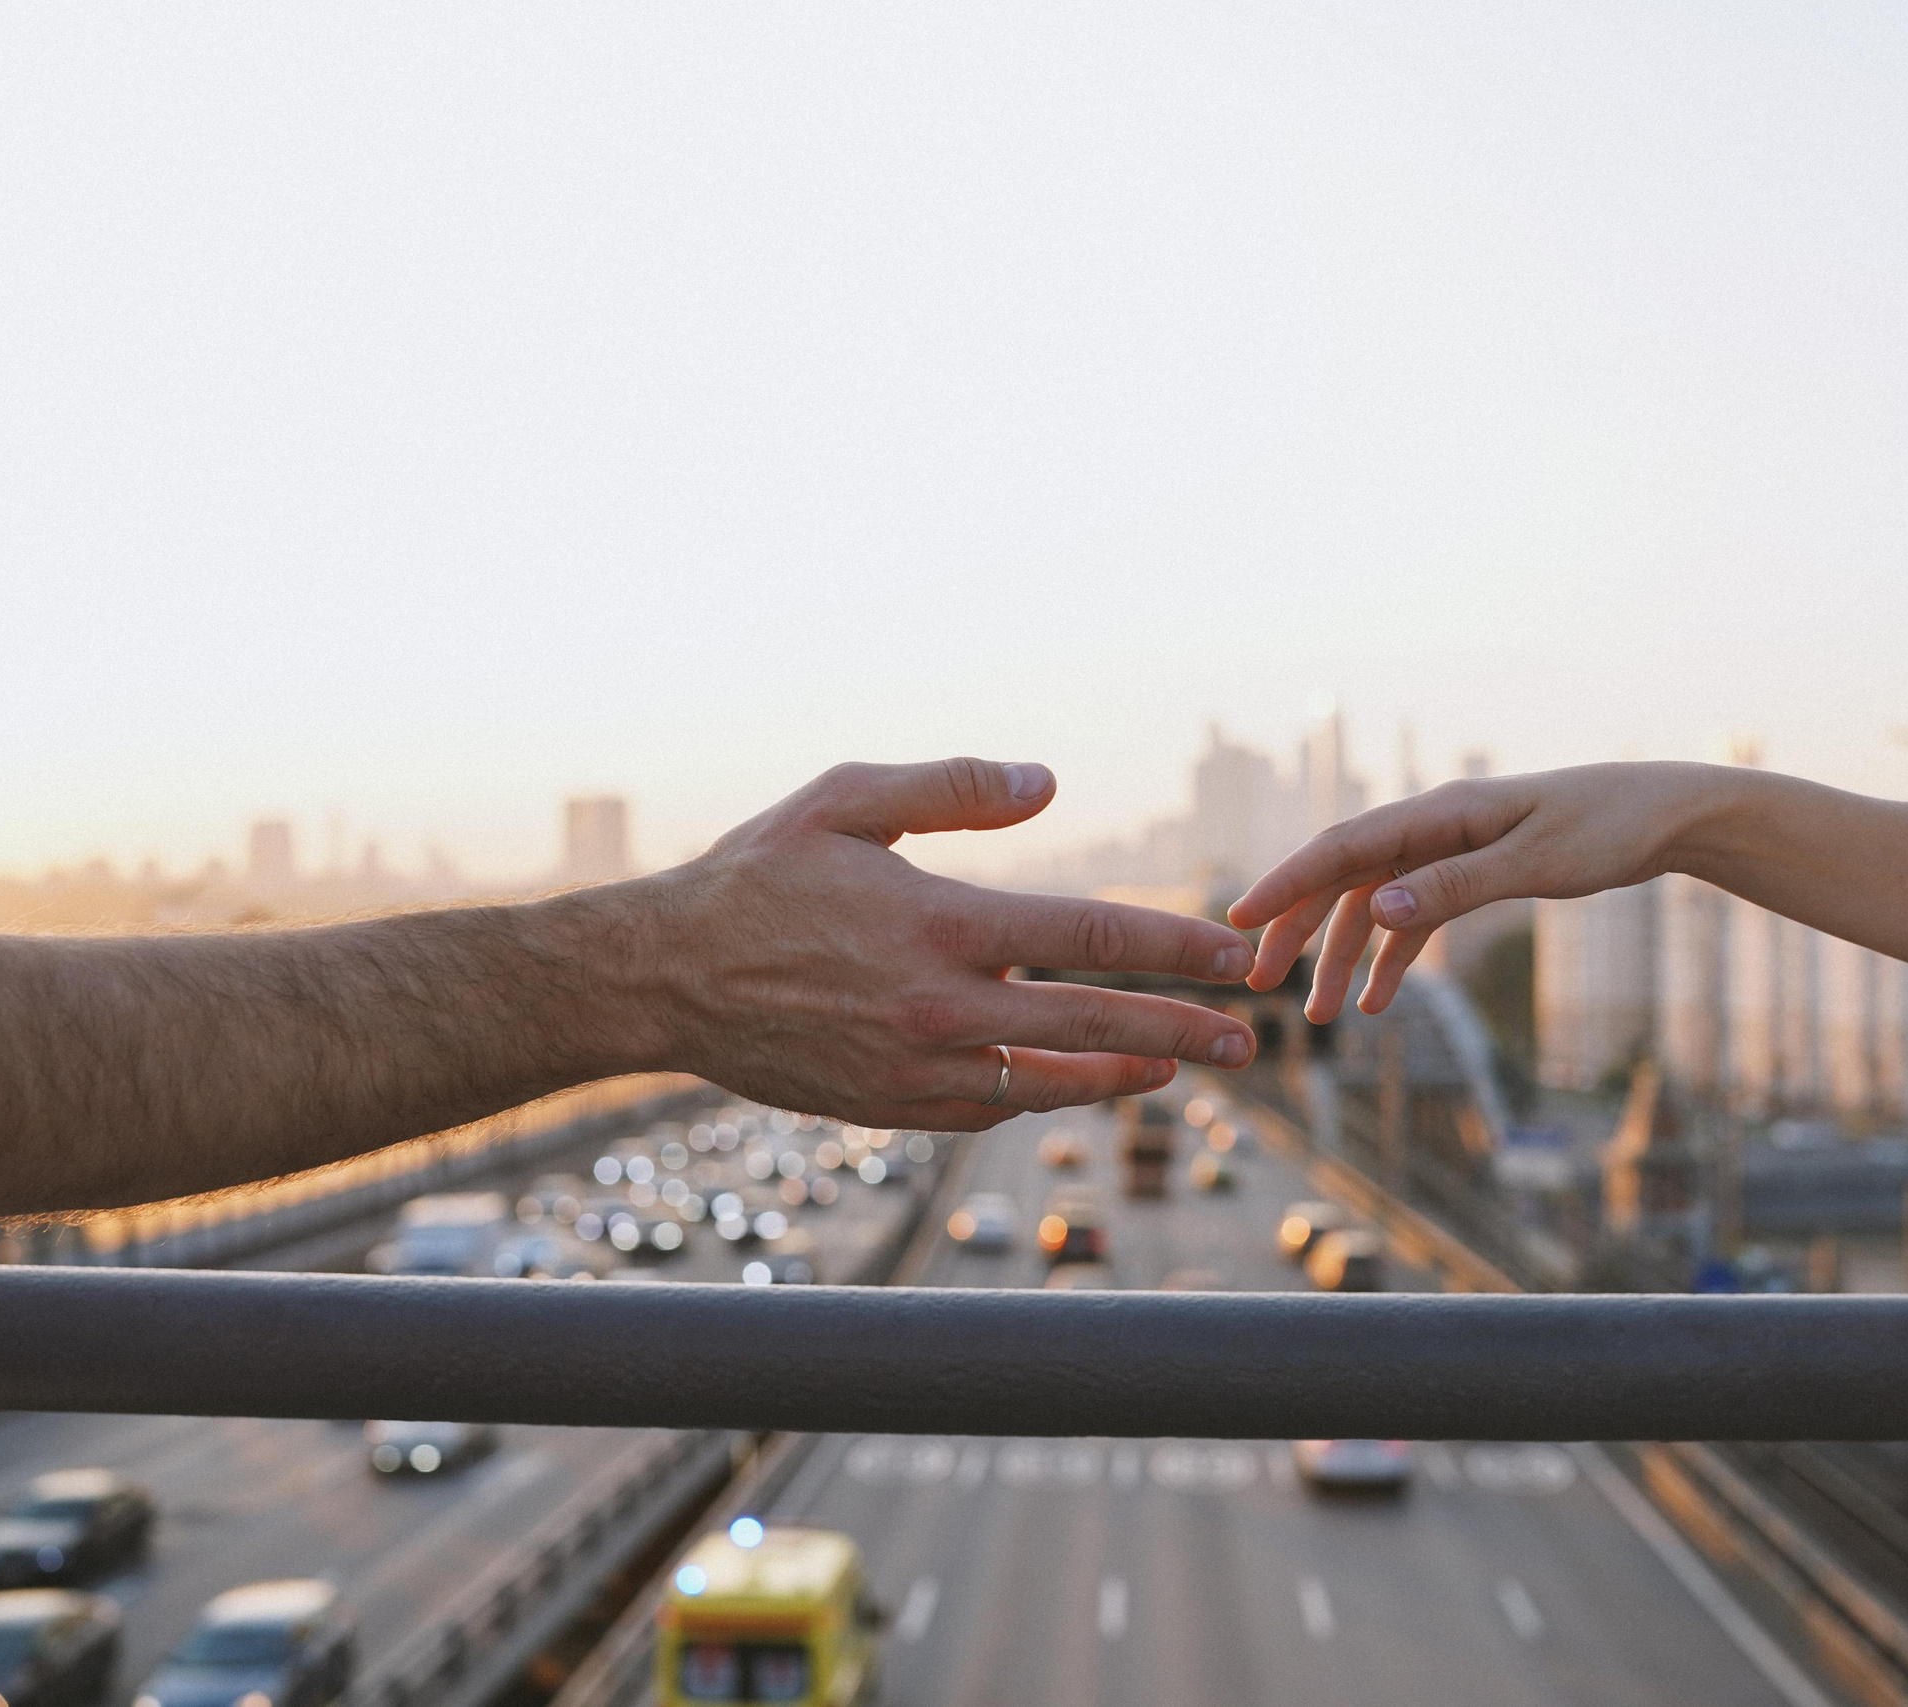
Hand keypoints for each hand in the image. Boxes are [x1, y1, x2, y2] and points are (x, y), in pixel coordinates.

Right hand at [641, 758, 1258, 1129]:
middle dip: (1180, 1031)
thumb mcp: (843, 800)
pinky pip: (986, 1111)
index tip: (1234, 953)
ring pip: (1047, 1084)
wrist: (660, 979)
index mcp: (942, 924)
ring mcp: (915, 1069)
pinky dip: (1039, 1098)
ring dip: (1122, 1077)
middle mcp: (940, 1007)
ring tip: (1177, 1068)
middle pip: (1092, 1025)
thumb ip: (953, 786)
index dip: (1175, 945)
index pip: (1091, 935)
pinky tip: (1074, 1082)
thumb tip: (1049, 782)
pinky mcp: (888, 1108)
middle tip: (1247, 1038)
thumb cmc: (754, 877)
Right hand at [1228, 762, 1704, 1021]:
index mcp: (1440, 812)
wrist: (1664, 816)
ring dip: (1344, 956)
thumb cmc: (1607, 828)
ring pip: (1375, 903)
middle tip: (1260, 984)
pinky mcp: (1474, 872)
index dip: (1285, 884)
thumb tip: (1379, 908)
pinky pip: (1416, 918)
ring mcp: (1451, 851)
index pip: (1342, 847)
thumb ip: (1457, 885)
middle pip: (1344, 877)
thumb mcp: (1536, 861)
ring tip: (1320, 1016)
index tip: (1238, 921)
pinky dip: (1393, 959)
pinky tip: (1378, 1004)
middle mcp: (1434, 827)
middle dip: (1298, 928)